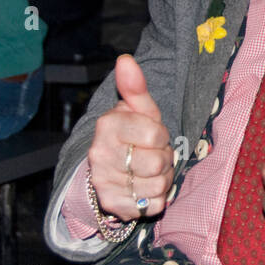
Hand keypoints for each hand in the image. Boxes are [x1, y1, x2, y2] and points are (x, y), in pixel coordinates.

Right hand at [86, 54, 174, 221]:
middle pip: (158, 164)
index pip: (156, 135)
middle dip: (164, 159)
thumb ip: (136, 86)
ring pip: (158, 186)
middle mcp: (100, 155)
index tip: (153, 135)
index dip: (162, 136)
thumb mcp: (139, 109)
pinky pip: (152, 206)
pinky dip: (156, 199)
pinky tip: (145, 188)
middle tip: (154, 155)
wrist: (109, 167)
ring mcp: (104, 181)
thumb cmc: (132, 133)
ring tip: (150, 171)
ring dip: (163, 179)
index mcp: (108, 126)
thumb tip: (125, 59)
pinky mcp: (111, 205)